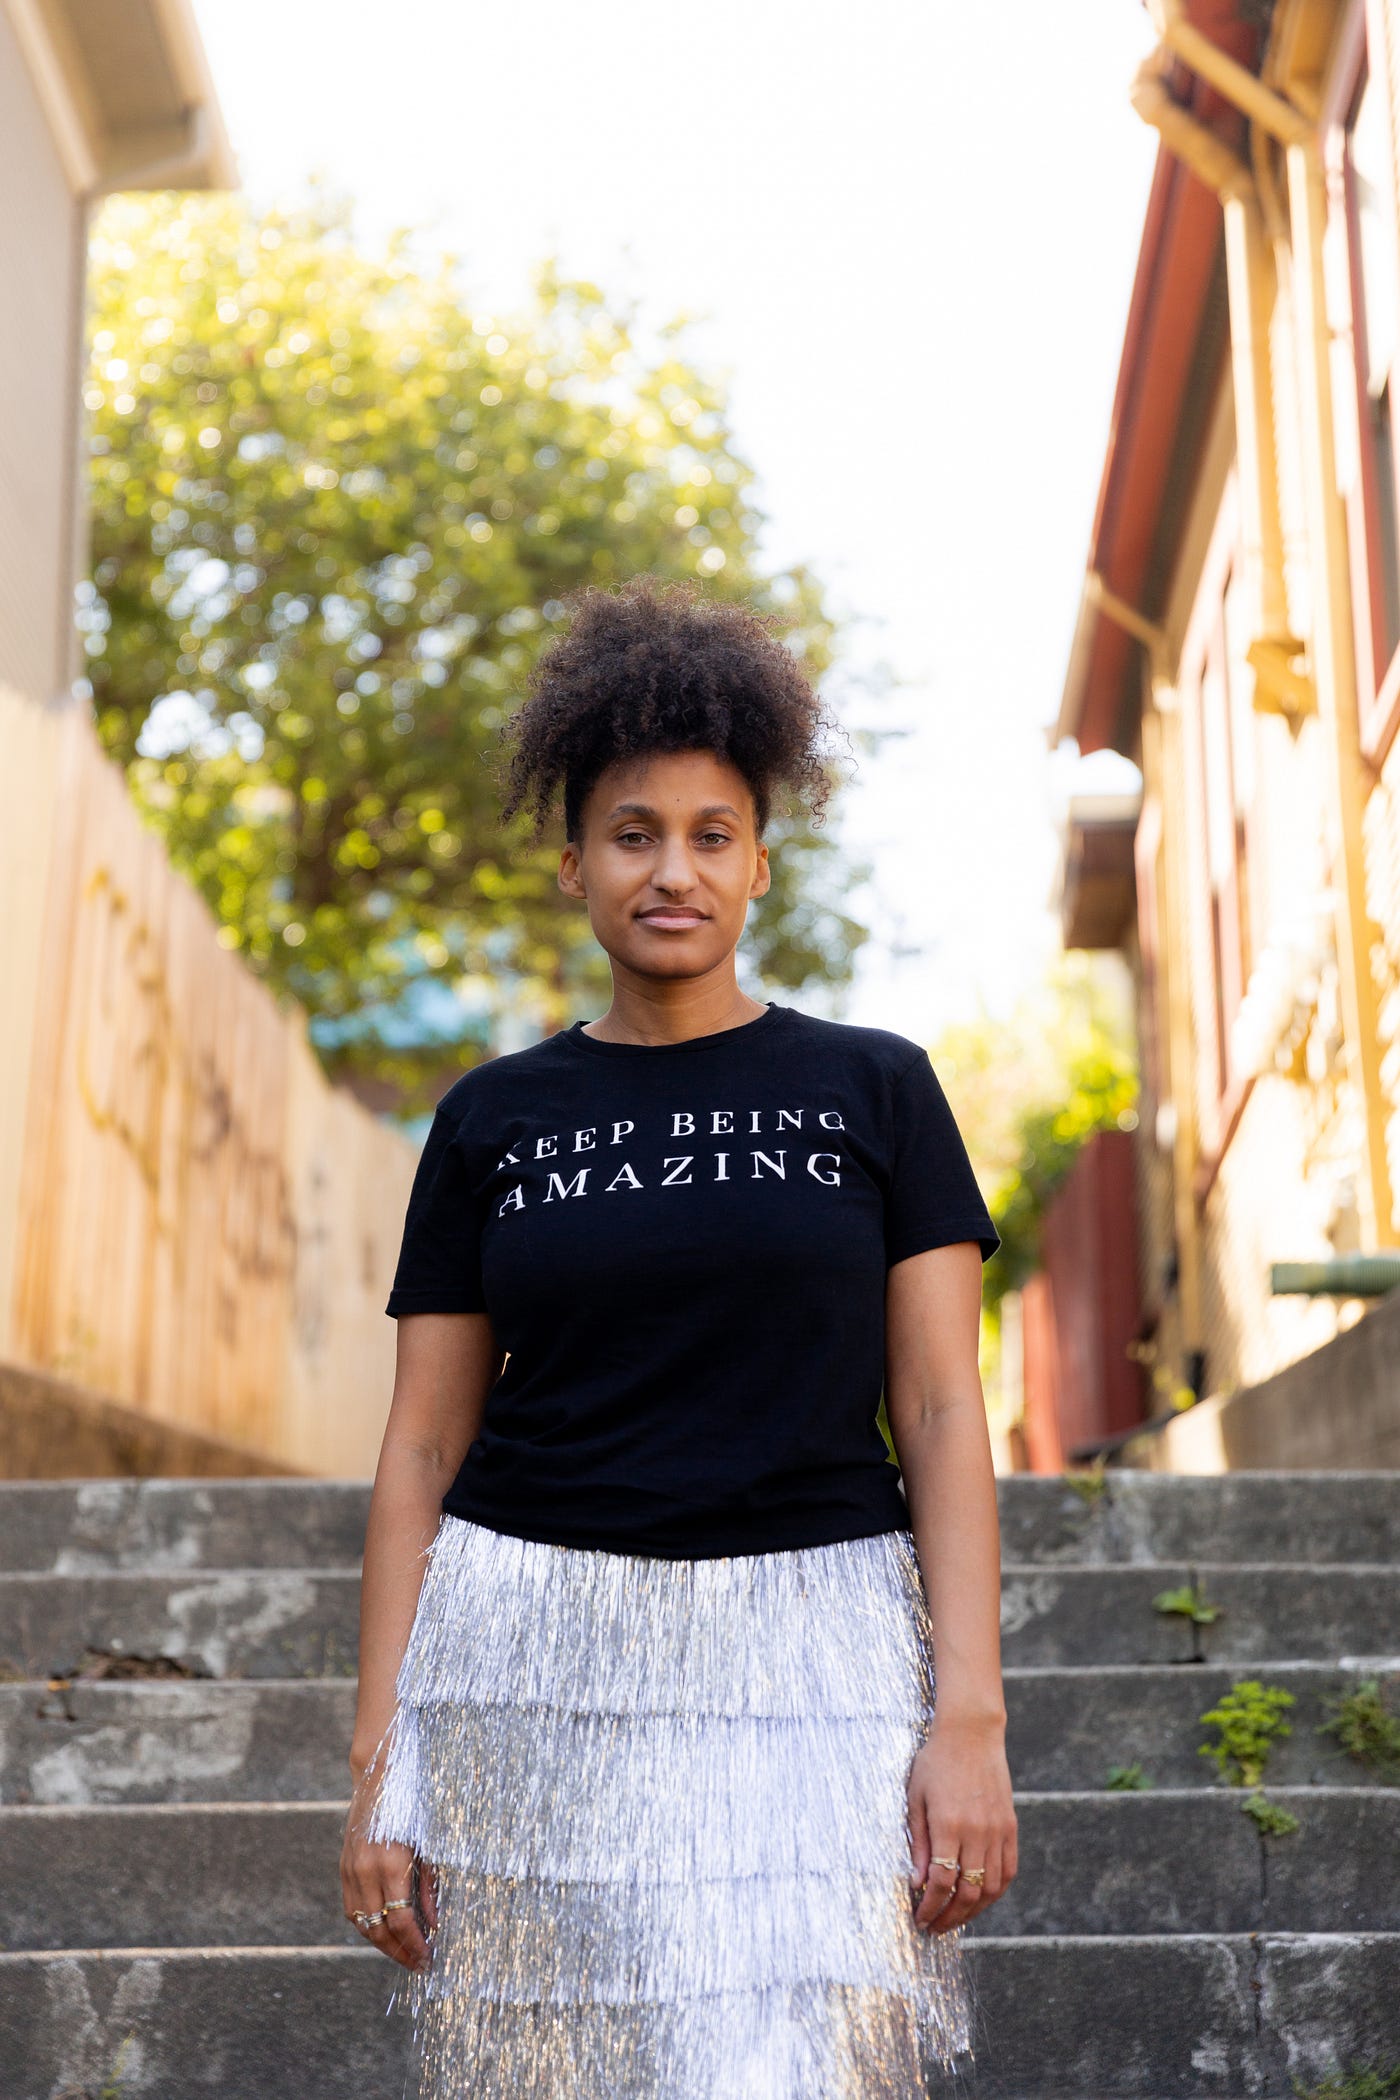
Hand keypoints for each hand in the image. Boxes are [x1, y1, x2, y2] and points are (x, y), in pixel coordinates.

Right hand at [340, 1776, 436, 1972]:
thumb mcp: (429, 1847)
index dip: (415, 1945)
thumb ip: (429, 1888)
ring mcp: (350, 1869)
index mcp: (391, 1863)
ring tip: (404, 1954)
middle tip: (419, 1966)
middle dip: (400, 1952)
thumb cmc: (414, 1808)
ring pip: (362, 1923)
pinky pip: (352, 1908)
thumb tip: (434, 1926)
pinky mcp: (343, 1867)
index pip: (401, 1920)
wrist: (380, 1775)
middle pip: (379, 1929)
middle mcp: (366, 1869)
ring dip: (382, 1944)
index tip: (429, 1960)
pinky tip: (385, 1931)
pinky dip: (368, 1925)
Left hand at [905, 1709, 1016, 1934]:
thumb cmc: (935, 1763)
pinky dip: (995, 1893)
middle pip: (967, 1893)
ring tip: (954, 1919)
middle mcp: (977, 1832)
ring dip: (972, 1912)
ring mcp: (998, 1831)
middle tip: (933, 1927)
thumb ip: (917, 1842)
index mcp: (949, 1825)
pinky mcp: (1010, 1827)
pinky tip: (980, 1900)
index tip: (919, 1919)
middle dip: (948, 1917)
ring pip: (990, 1889)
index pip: (941, 1882)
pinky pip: (1007, 1872)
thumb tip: (916, 1883)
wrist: (971, 1734)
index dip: (929, 1907)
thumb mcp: (915, 1798)